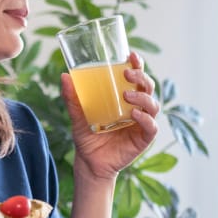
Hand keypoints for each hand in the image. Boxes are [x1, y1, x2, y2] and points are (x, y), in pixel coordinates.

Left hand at [61, 51, 159, 181]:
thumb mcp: (77, 116)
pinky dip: (145, 118)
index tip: (131, 55)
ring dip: (143, 97)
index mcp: (124, 98)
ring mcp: (142, 123)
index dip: (137, 64)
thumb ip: (72, 99)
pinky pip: (152, 126)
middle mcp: (137, 107)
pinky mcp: (144, 138)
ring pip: (153, 104)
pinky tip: (133, 115)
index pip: (136, 76)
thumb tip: (65, 76)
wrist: (89, 163)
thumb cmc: (86, 137)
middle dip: (141, 77)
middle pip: (148, 86)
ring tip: (127, 95)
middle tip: (127, 74)